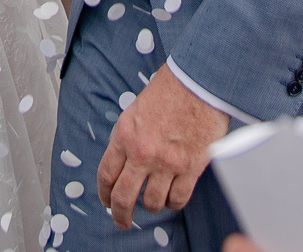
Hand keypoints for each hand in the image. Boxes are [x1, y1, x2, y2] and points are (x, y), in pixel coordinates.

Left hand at [97, 62, 228, 228]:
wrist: (198, 82)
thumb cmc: (170, 90)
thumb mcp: (135, 111)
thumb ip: (128, 137)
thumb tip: (125, 160)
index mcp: (124, 136)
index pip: (106, 175)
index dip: (104, 194)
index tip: (107, 201)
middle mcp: (142, 153)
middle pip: (124, 197)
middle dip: (120, 214)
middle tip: (122, 220)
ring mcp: (166, 162)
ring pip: (152, 203)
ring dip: (151, 207)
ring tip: (153, 204)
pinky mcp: (190, 167)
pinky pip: (178, 198)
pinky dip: (174, 203)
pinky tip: (173, 198)